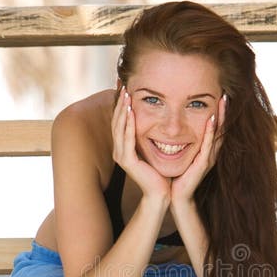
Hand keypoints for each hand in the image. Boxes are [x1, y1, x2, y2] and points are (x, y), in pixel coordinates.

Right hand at [111, 86, 170, 200]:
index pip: (120, 120)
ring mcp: (121, 155)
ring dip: (122, 110)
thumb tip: (155, 117)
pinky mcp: (127, 161)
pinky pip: (127, 139)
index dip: (121, 103)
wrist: (161, 192)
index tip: (125, 86)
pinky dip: (128, 125)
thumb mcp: (153, 148)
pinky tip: (131, 113)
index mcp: (124, 146)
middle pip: (116, 121)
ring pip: (119, 128)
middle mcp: (119, 149)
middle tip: (122, 84)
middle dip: (119, 102)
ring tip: (125, 94)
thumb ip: (149, 135)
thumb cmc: (160, 171)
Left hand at [170, 93, 226, 205]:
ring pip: (218, 133)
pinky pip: (209, 144)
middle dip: (223, 111)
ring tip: (223, 101)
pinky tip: (211, 119)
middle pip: (221, 127)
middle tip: (224, 94)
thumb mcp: (180, 154)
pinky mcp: (203, 163)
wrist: (174, 195)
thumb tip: (171, 127)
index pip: (215, 127)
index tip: (218, 96)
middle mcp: (211, 152)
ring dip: (221, 116)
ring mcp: (209, 158)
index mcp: (206, 150)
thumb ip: (180, 142)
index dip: (218, 113)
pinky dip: (211, 131)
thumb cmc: (176, 175)